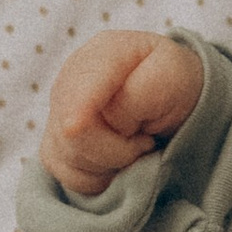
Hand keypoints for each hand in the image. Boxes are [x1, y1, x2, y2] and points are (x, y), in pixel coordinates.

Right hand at [40, 31, 206, 198]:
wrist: (173, 98)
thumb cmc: (174, 84)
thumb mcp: (171, 77)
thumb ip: (138, 94)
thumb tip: (107, 120)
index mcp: (101, 54)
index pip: (79, 88)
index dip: (75, 111)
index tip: (76, 129)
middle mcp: (70, 81)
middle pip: (69, 131)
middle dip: (114, 149)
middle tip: (145, 141)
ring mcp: (59, 112)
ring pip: (67, 156)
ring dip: (108, 164)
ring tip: (134, 145)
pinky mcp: (57, 142)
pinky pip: (65, 173)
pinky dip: (96, 177)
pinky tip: (117, 160)